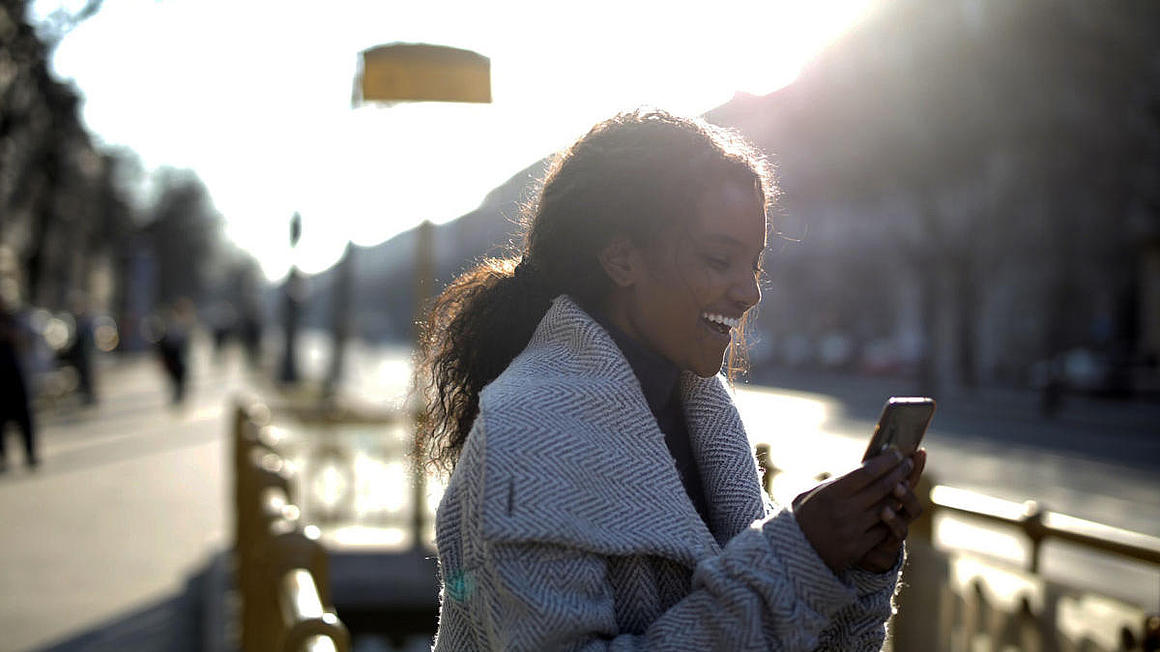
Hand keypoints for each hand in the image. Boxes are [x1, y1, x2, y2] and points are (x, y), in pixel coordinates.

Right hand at [793, 450, 913, 573]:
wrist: (791, 556)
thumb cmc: (800, 519)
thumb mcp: (810, 495)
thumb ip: (836, 484)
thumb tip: (863, 471)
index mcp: (829, 494)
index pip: (867, 472)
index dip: (885, 461)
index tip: (897, 453)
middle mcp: (843, 511)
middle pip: (881, 487)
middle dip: (898, 473)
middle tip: (908, 463)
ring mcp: (853, 531)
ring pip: (886, 508)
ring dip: (899, 494)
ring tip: (905, 483)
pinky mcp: (858, 548)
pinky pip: (883, 530)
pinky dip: (891, 517)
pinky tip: (895, 508)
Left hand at [856, 449, 926, 572]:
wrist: (843, 550)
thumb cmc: (846, 516)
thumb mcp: (851, 493)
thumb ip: (862, 477)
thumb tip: (871, 449)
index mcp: (890, 492)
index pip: (907, 474)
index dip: (914, 463)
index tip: (919, 450)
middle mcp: (898, 507)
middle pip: (912, 487)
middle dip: (912, 475)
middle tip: (905, 463)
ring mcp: (897, 524)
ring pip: (912, 509)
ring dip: (906, 497)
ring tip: (897, 487)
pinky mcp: (890, 542)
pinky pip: (899, 532)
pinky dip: (894, 521)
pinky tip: (885, 511)